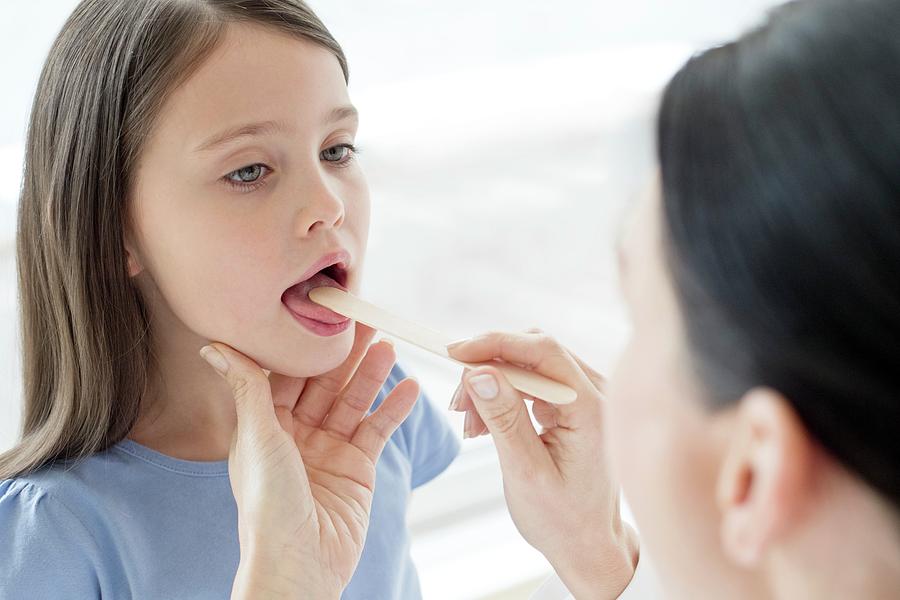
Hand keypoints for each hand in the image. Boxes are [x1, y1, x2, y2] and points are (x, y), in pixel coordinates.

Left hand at [200, 324, 418, 598]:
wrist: (300, 562)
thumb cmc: (268, 504)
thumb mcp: (256, 437)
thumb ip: (247, 387)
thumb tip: (214, 345)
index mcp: (265, 425)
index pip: (289, 375)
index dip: (306, 346)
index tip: (323, 315)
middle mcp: (297, 434)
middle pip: (325, 384)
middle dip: (345, 354)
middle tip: (366, 320)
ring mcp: (329, 450)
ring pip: (353, 401)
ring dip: (372, 375)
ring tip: (389, 346)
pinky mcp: (357, 467)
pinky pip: (377, 429)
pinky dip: (394, 409)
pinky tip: (410, 387)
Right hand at [448, 330, 638, 598]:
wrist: (589, 545)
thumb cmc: (562, 519)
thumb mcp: (525, 472)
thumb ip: (504, 418)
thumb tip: (477, 372)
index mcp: (592, 409)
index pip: (543, 351)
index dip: (496, 344)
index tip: (455, 354)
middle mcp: (598, 393)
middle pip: (535, 351)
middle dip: (489, 367)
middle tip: (458, 403)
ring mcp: (590, 395)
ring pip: (531, 363)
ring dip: (494, 383)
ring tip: (470, 424)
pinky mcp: (576, 402)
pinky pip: (535, 380)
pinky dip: (505, 394)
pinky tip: (486, 424)